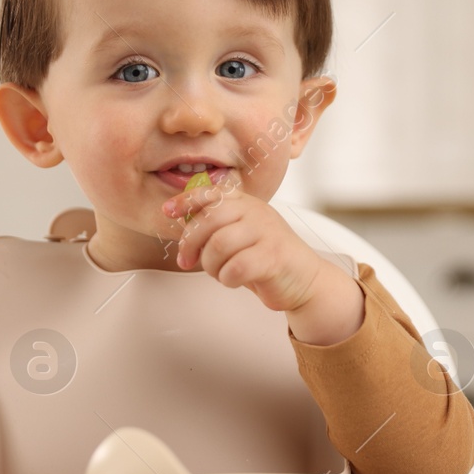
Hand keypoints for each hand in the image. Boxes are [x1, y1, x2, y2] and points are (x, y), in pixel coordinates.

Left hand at [161, 174, 325, 312]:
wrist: (305, 280)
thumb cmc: (267, 258)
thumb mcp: (242, 233)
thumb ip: (217, 225)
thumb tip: (181, 221)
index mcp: (247, 203)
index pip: (211, 193)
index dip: (186, 200)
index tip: (168, 211)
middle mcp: (257, 212)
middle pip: (208, 220)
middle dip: (190, 244)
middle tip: (187, 261)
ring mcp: (267, 232)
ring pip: (218, 246)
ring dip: (210, 265)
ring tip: (219, 272)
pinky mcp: (273, 256)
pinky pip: (235, 268)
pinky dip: (227, 279)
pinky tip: (234, 280)